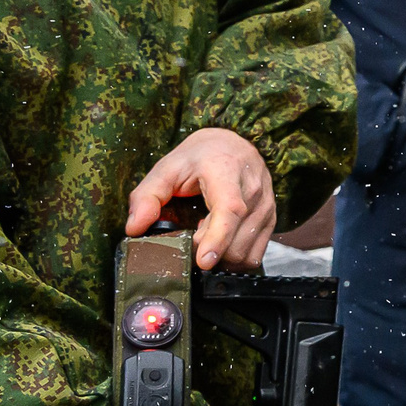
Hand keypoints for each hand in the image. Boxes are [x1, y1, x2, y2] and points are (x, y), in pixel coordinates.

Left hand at [125, 129, 274, 271]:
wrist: (234, 143)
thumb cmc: (199, 157)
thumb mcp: (166, 168)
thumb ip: (147, 196)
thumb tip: (134, 228)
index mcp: (227, 172)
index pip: (230, 210)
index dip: (218, 238)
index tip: (204, 261)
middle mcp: (253, 189)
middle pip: (237, 240)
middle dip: (209, 252)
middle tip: (189, 238)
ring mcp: (266, 205)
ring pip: (246, 252)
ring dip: (221, 257)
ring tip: (205, 235)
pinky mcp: (271, 219)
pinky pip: (255, 254)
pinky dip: (234, 257)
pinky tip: (221, 239)